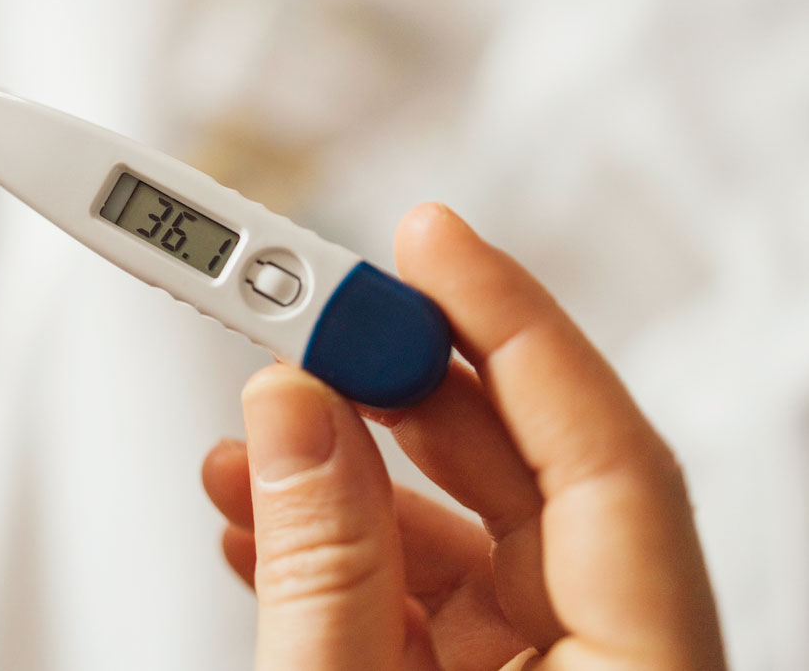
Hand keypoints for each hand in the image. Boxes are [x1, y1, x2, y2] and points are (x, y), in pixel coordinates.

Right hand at [202, 204, 726, 669]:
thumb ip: (324, 569)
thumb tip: (293, 411)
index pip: (607, 455)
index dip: (511, 323)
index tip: (426, 238)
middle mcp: (615, 662)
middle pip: (527, 469)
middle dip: (402, 385)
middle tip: (309, 324)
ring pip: (468, 526)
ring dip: (348, 472)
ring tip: (253, 443)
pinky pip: (429, 587)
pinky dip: (344, 546)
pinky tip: (262, 521)